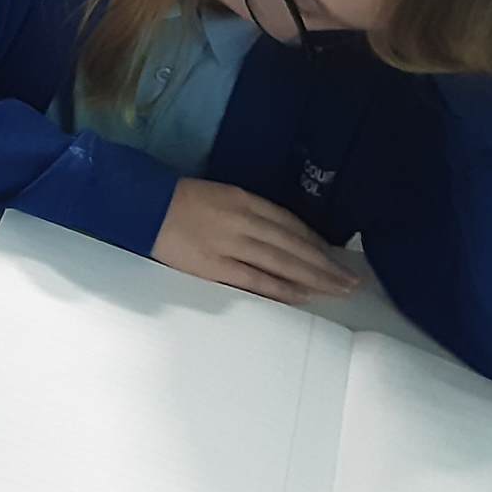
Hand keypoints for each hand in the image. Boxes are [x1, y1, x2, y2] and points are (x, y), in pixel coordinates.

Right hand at [151, 178, 360, 304]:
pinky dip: (281, 289)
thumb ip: (246, 212)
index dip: (315, 241)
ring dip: (314, 279)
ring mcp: (229, 244)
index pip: (289, 222)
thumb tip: (278, 236)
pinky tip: (302, 297)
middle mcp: (242, 220)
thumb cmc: (176, 200)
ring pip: (282, 263)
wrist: (139, 206)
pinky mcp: (214, 266)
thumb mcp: (218, 195)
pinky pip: (255, 280)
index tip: (335, 256)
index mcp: (242, 199)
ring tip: (338, 291)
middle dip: (326, 265)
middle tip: (353, 281)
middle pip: (294, 245)